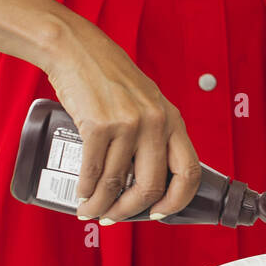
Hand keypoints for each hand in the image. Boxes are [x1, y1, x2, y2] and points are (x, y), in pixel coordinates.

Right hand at [44, 21, 200, 222]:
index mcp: (172, 119)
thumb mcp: (146, 101)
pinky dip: (85, 191)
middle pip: (151, 186)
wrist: (76, 48)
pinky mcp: (98, 125)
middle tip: (115, 217)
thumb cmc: (108, 75)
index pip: (189, 172)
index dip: (176, 201)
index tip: (158, 213)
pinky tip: (81, 193)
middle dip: (130, 211)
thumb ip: (153, 133)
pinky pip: (93, 173)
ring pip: (116, 184)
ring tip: (90, 209)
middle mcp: (155, 122)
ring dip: (100, 205)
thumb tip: (144, 179)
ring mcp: (128, 123)